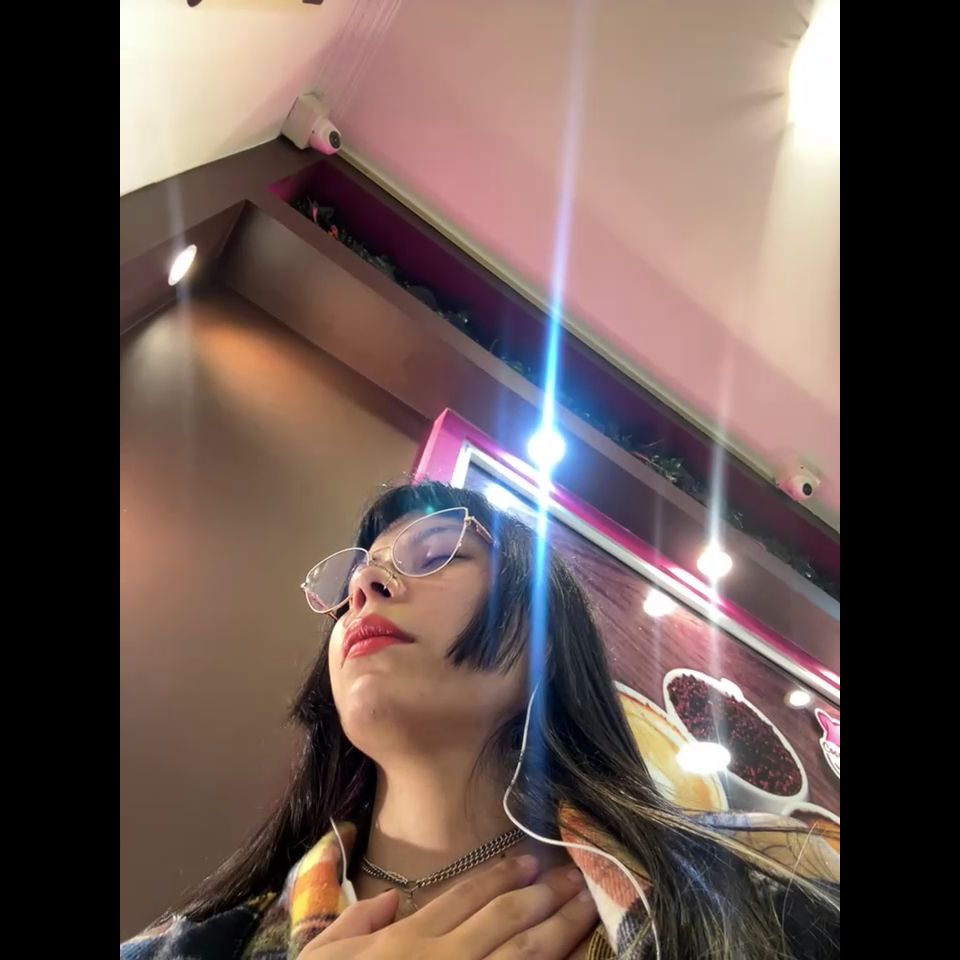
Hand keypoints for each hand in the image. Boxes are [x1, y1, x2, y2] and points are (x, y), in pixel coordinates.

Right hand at [296, 855, 598, 958]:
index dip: (501, 876)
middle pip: (506, 920)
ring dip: (561, 927)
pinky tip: (575, 957)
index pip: (465, 897)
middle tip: (577, 875)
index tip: (531, 862)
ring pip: (525, 955)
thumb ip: (357, 923)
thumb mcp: (323, 957)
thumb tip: (391, 902)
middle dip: (546, 895)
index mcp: (409, 942)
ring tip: (588, 906)